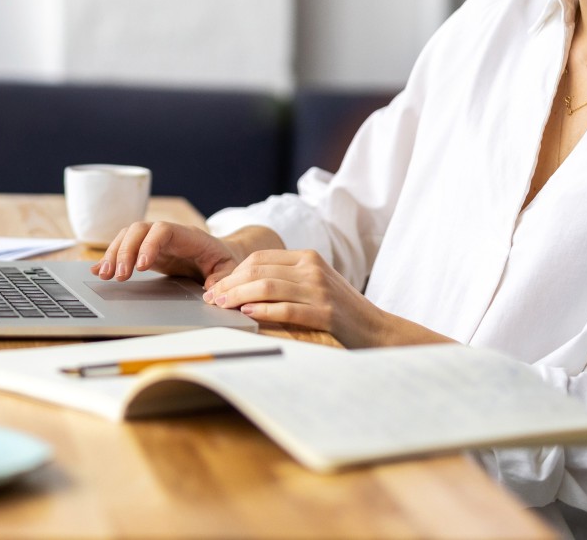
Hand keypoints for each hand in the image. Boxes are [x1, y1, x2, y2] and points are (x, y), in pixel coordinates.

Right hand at [92, 221, 239, 286]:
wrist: (220, 255)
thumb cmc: (225, 261)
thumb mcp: (229, 269)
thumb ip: (222, 279)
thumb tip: (210, 291)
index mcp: (188, 235)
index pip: (163, 230)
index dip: (149, 244)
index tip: (141, 266)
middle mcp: (166, 234)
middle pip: (138, 230)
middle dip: (125, 251)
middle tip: (118, 276)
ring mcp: (153, 241)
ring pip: (127, 237)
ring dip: (113, 255)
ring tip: (104, 275)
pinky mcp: (145, 251)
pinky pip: (124, 248)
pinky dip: (110, 258)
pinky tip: (98, 271)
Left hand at [202, 249, 361, 334]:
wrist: (375, 328)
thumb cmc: (338, 309)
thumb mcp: (313, 283)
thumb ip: (284, 279)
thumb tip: (241, 286)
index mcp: (307, 257)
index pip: (259, 258)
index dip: (233, 272)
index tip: (216, 286)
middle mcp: (312, 268)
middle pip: (259, 270)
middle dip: (230, 284)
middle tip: (211, 298)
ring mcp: (319, 290)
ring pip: (267, 287)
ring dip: (239, 297)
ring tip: (222, 306)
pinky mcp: (325, 313)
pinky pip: (286, 309)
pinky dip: (263, 311)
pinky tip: (248, 315)